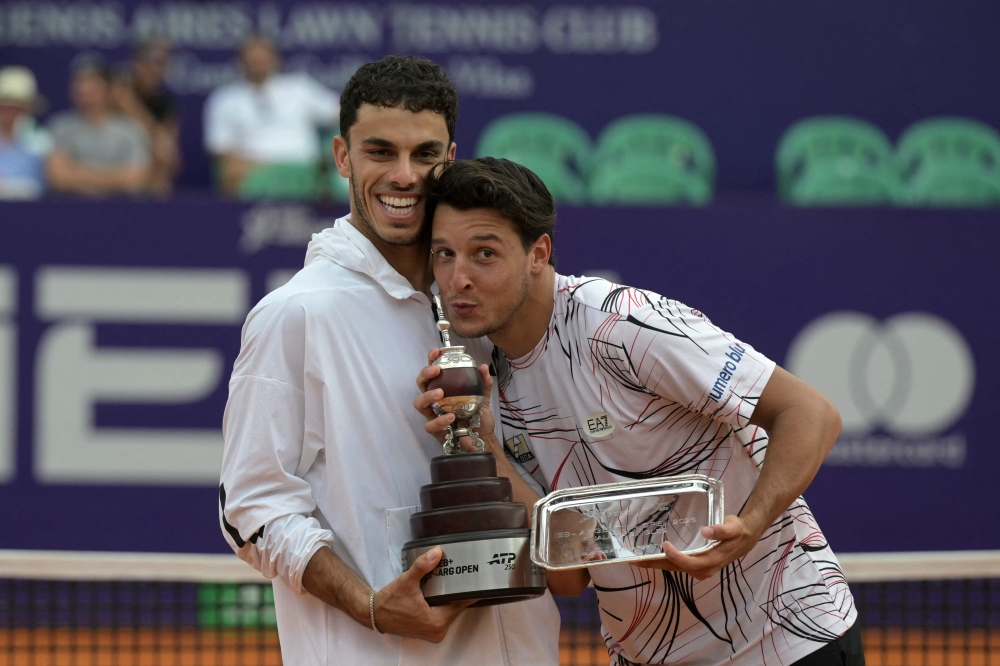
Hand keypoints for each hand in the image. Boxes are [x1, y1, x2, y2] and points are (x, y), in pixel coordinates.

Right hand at [373, 547, 473, 641]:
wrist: (375, 614)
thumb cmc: (390, 601)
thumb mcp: (406, 582)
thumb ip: (422, 567)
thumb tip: (437, 552)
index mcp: (436, 622)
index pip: (460, 604)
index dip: (469, 591)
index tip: (479, 579)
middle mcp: (437, 631)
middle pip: (456, 608)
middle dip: (460, 592)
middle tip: (468, 574)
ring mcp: (433, 632)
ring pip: (449, 611)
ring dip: (452, 598)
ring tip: (458, 580)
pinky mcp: (428, 630)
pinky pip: (442, 615)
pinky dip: (444, 603)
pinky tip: (445, 590)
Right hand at [414, 353, 498, 454]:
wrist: (481, 439)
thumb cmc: (478, 418)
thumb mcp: (483, 398)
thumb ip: (483, 383)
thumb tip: (483, 367)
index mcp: (444, 389)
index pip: (433, 372)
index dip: (432, 360)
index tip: (438, 352)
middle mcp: (434, 400)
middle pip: (421, 384)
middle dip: (425, 374)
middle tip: (436, 371)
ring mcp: (433, 415)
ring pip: (418, 403)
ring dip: (427, 396)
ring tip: (440, 393)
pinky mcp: (435, 430)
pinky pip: (430, 425)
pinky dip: (439, 420)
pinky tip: (450, 416)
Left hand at [635, 514, 759, 580]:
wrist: (745, 538)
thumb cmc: (738, 531)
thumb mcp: (733, 527)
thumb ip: (721, 530)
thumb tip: (706, 531)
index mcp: (711, 561)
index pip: (689, 562)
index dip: (675, 556)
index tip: (665, 544)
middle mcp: (703, 568)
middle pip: (675, 568)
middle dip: (655, 564)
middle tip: (634, 560)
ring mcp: (699, 568)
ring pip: (674, 567)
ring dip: (656, 563)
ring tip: (637, 558)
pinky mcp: (696, 564)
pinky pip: (677, 564)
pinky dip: (663, 560)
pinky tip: (651, 555)